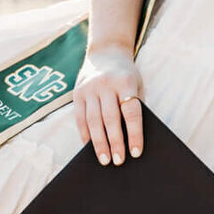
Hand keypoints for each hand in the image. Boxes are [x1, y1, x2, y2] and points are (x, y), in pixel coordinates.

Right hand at [74, 44, 143, 165]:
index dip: (134, 134)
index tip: (136, 153)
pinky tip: (89, 147)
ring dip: (99, 143)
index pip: (131, 112)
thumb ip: (134, 106)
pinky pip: (80, 117)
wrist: (106, 51)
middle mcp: (106, 84)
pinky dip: (85, 134)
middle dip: (115, 142)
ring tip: (104, 160)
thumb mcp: (136, 85)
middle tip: (119, 161)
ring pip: (93, 120)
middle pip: (110, 118)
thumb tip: (132, 140)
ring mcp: (89, 88)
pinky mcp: (77, 92)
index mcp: (125, 82)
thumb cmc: (127, 75)